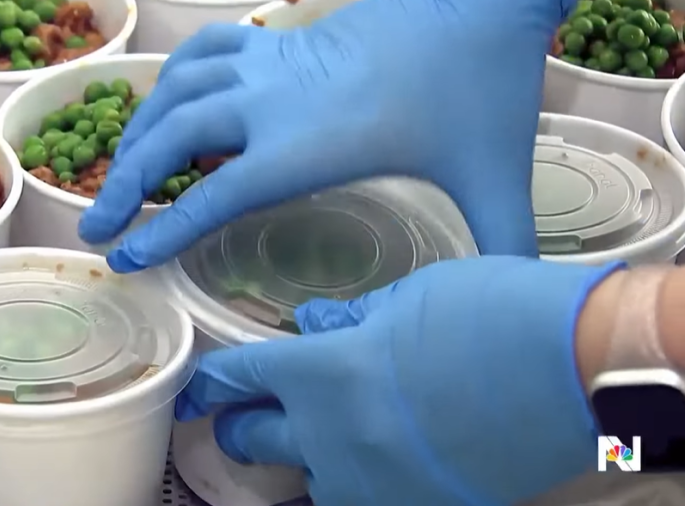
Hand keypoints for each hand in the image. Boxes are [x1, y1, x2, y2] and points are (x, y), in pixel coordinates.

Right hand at [78, 0, 582, 272]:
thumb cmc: (480, 88)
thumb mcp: (495, 176)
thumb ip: (506, 247)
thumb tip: (526, 304)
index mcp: (308, 144)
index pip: (213, 196)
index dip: (163, 231)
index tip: (126, 259)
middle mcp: (272, 101)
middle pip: (169, 137)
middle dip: (124, 184)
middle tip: (95, 228)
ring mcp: (270, 63)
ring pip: (175, 90)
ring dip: (138, 131)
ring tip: (120, 174)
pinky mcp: (279, 40)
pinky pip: (204, 52)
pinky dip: (173, 78)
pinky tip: (170, 104)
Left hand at [174, 256, 622, 505]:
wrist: (577, 369)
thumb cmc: (492, 314)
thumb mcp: (411, 297)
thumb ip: (351, 318)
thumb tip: (314, 325)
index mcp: (321, 372)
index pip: (240, 377)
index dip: (214, 380)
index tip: (203, 385)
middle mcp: (330, 437)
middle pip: (249, 439)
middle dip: (240, 424)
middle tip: (247, 414)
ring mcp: (372, 485)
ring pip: (305, 482)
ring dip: (302, 460)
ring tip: (325, 440)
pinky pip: (360, 503)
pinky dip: (357, 483)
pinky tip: (378, 462)